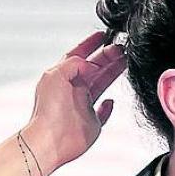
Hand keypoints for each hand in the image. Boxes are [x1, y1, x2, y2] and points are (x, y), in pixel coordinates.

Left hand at [23, 31, 125, 172]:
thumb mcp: (55, 75)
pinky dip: (108, 106)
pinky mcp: (91, 124)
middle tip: (123, 48)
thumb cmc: (47, 111)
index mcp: (63, 77)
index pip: (78, 55)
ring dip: (113, 72)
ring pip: (101, 84)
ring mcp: (83, 106)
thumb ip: (74, 63)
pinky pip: (103, 112)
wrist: (49, 140)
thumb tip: (90, 64)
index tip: (104, 35)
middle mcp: (73, 90)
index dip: (91, 44)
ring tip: (127, 61)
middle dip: (108, 56)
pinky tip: (111, 101)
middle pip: (94, 67)